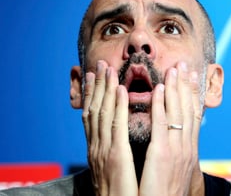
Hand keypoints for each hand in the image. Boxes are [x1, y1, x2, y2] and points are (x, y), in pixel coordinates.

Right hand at [82, 60, 136, 195]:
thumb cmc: (120, 193)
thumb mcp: (113, 168)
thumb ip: (113, 150)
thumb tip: (116, 137)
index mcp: (98, 149)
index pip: (93, 117)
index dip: (92, 95)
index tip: (94, 76)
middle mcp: (97, 147)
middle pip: (95, 110)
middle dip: (97, 86)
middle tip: (100, 64)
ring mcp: (104, 151)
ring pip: (103, 113)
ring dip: (105, 89)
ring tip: (108, 69)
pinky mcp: (116, 157)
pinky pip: (117, 127)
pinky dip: (118, 107)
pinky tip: (120, 90)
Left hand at [139, 61, 203, 195]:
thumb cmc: (166, 195)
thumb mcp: (176, 171)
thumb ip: (176, 154)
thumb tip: (174, 143)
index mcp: (189, 151)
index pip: (193, 116)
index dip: (193, 95)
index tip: (192, 77)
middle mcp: (186, 147)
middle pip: (188, 110)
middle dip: (186, 85)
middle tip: (184, 65)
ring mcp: (176, 149)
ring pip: (178, 112)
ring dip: (175, 88)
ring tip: (174, 69)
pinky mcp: (162, 154)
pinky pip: (162, 124)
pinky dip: (161, 105)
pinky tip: (159, 89)